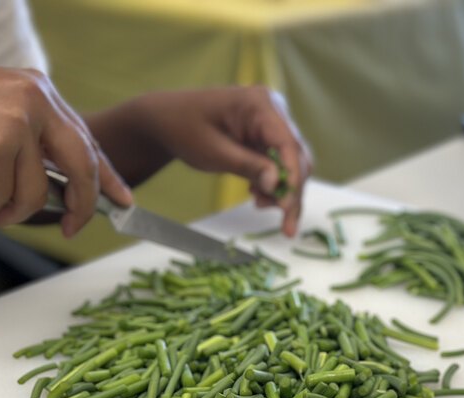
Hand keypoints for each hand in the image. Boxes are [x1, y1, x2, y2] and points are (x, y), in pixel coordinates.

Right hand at [0, 67, 131, 235]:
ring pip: (35, 195)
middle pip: (80, 167)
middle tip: (70, 230)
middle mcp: (35, 99)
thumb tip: (64, 193)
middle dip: (78, 207)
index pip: (85, 138)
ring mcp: (18, 121)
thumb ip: (31, 146)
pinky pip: (2, 200)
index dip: (105, 174)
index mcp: (38, 89)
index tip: (122, 199)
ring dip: (1, 208)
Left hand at [113, 86, 311, 235]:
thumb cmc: (185, 129)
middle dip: (291, 191)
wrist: (167, 120)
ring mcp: (271, 123)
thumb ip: (248, 166)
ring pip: (292, 163)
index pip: (288, 144)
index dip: (291, 177)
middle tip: (286, 226)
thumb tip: (276, 184)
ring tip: (260, 205)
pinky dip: (272, 182)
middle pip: (296, 156)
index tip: (287, 207)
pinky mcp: (266, 136)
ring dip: (283, 189)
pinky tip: (257, 193)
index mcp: (259, 104)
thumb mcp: (214, 152)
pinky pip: (279, 163)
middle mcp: (272, 110)